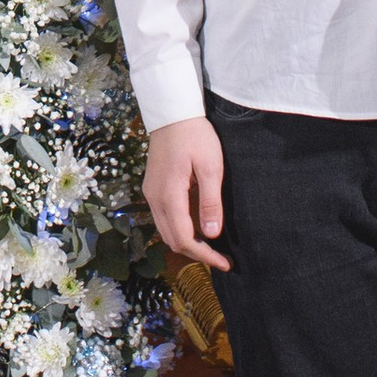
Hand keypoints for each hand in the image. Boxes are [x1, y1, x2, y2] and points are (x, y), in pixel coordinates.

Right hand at [143, 115, 228, 270]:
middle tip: (221, 258)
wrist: (172, 113)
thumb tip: (211, 235)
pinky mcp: (153, 188)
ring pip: (166, 231)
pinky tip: (198, 226)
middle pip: (172, 240)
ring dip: (187, 243)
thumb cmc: (195, 136)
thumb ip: (210, 202)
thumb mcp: (211, 167)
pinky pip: (164, 218)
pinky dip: (180, 229)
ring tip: (212, 245)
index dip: (204, 255)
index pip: (184, 239)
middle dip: (196, 253)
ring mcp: (151, 194)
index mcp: (169, 195)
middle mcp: (155, 199)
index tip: (225, 263)